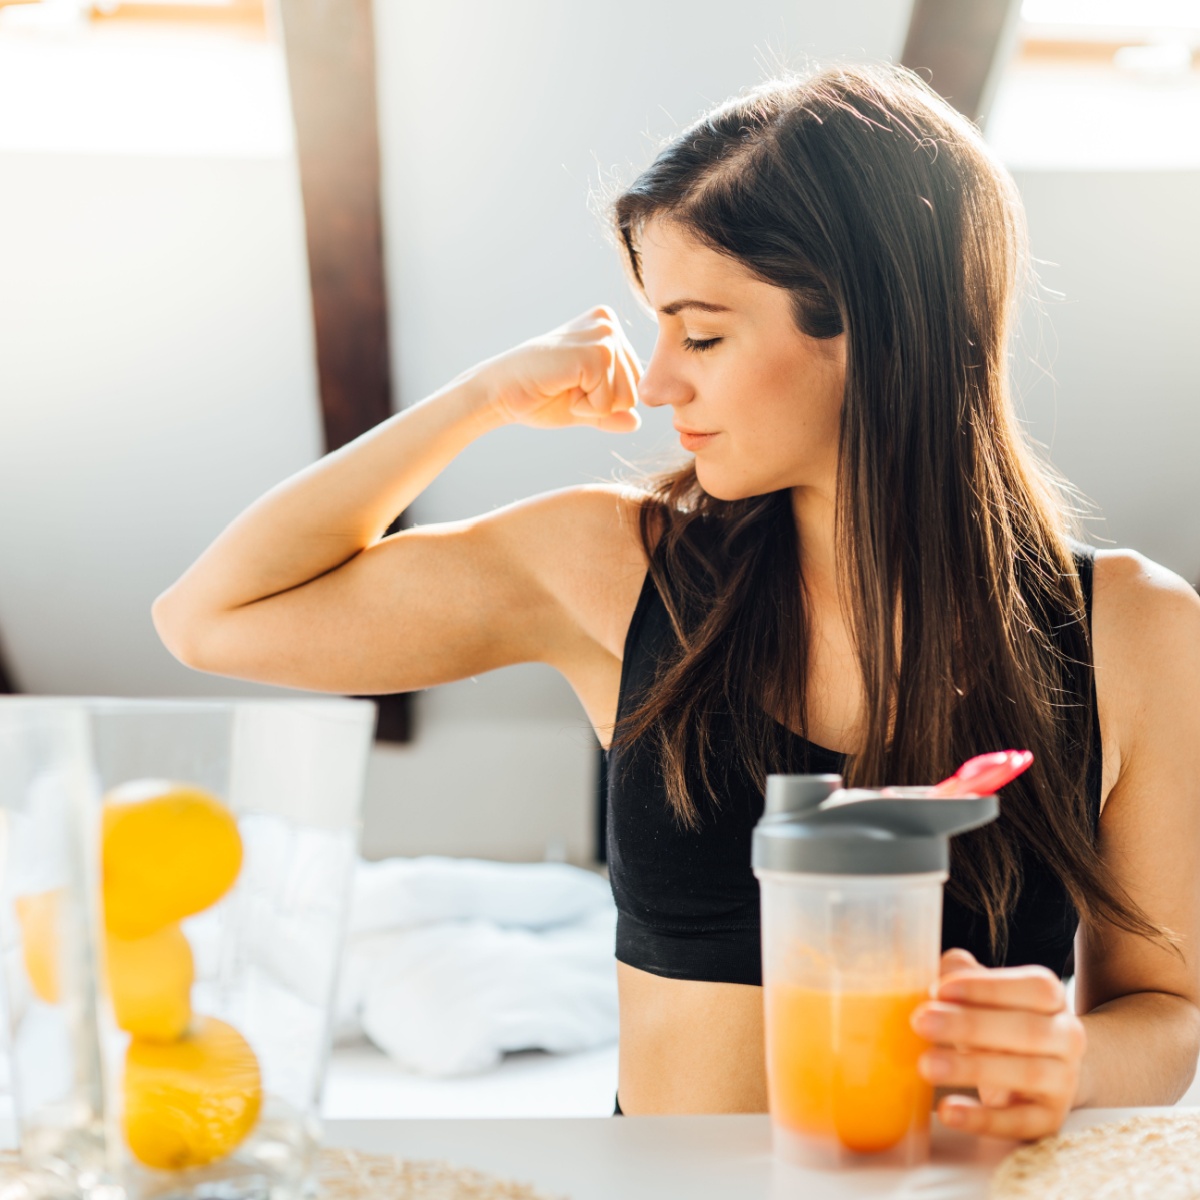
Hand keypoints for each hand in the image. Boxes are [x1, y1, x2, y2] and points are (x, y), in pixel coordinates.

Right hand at [474, 306, 641, 432]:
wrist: (500, 392)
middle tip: (565, 386)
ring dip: (591, 405)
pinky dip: (583, 407)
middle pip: (634, 391)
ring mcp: (603, 335)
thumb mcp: (583, 407)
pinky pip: (608, 403)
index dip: (602, 399)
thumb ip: (611, 413)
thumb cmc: (537, 396)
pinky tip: (560, 387)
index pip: (634, 383)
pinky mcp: (596, 354)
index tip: (570, 384)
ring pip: (626, 399)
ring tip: (563, 385)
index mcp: (608, 328)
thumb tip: (637, 423)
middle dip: (600, 403)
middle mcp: (608, 323)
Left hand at [910, 948, 1086, 1139]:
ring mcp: (1064, 1080)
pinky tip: (947, 1111)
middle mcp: (1067, 1036)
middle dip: (970, 1025)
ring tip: (926, 1065)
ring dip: (972, 1069)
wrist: (1043, 1071)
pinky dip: (983, 1119)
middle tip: (921, 1023)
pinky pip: (1021, 1122)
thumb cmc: (998, 1020)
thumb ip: (960, 974)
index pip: (1033, 987)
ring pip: (1027, 1074)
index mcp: (1051, 996)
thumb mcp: (982, 992)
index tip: (939, 989)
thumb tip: (939, 973)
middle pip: (1027, 1030)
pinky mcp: (1051, 1119)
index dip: (987, 987)